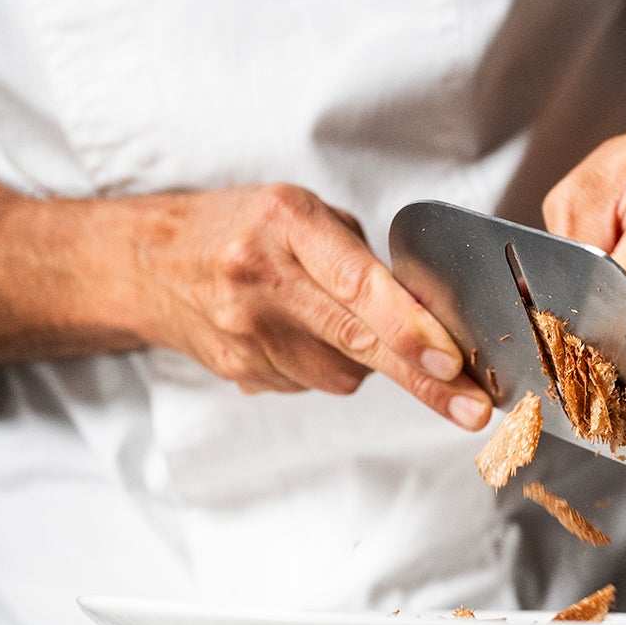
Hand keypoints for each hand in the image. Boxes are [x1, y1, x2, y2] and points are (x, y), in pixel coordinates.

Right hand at [127, 183, 492, 428]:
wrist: (151, 262)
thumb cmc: (244, 228)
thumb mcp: (303, 214)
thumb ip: (361, 259)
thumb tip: (427, 317)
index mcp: (286, 224)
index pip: (359, 284)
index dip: (410, 330)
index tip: (451, 362)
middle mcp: (261, 278)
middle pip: (358, 342)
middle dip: (423, 380)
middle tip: (474, 410)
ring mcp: (245, 332)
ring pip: (342, 374)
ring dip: (363, 361)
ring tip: (329, 322)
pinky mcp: (240, 371)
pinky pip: (311, 384)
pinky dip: (324, 366)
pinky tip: (296, 335)